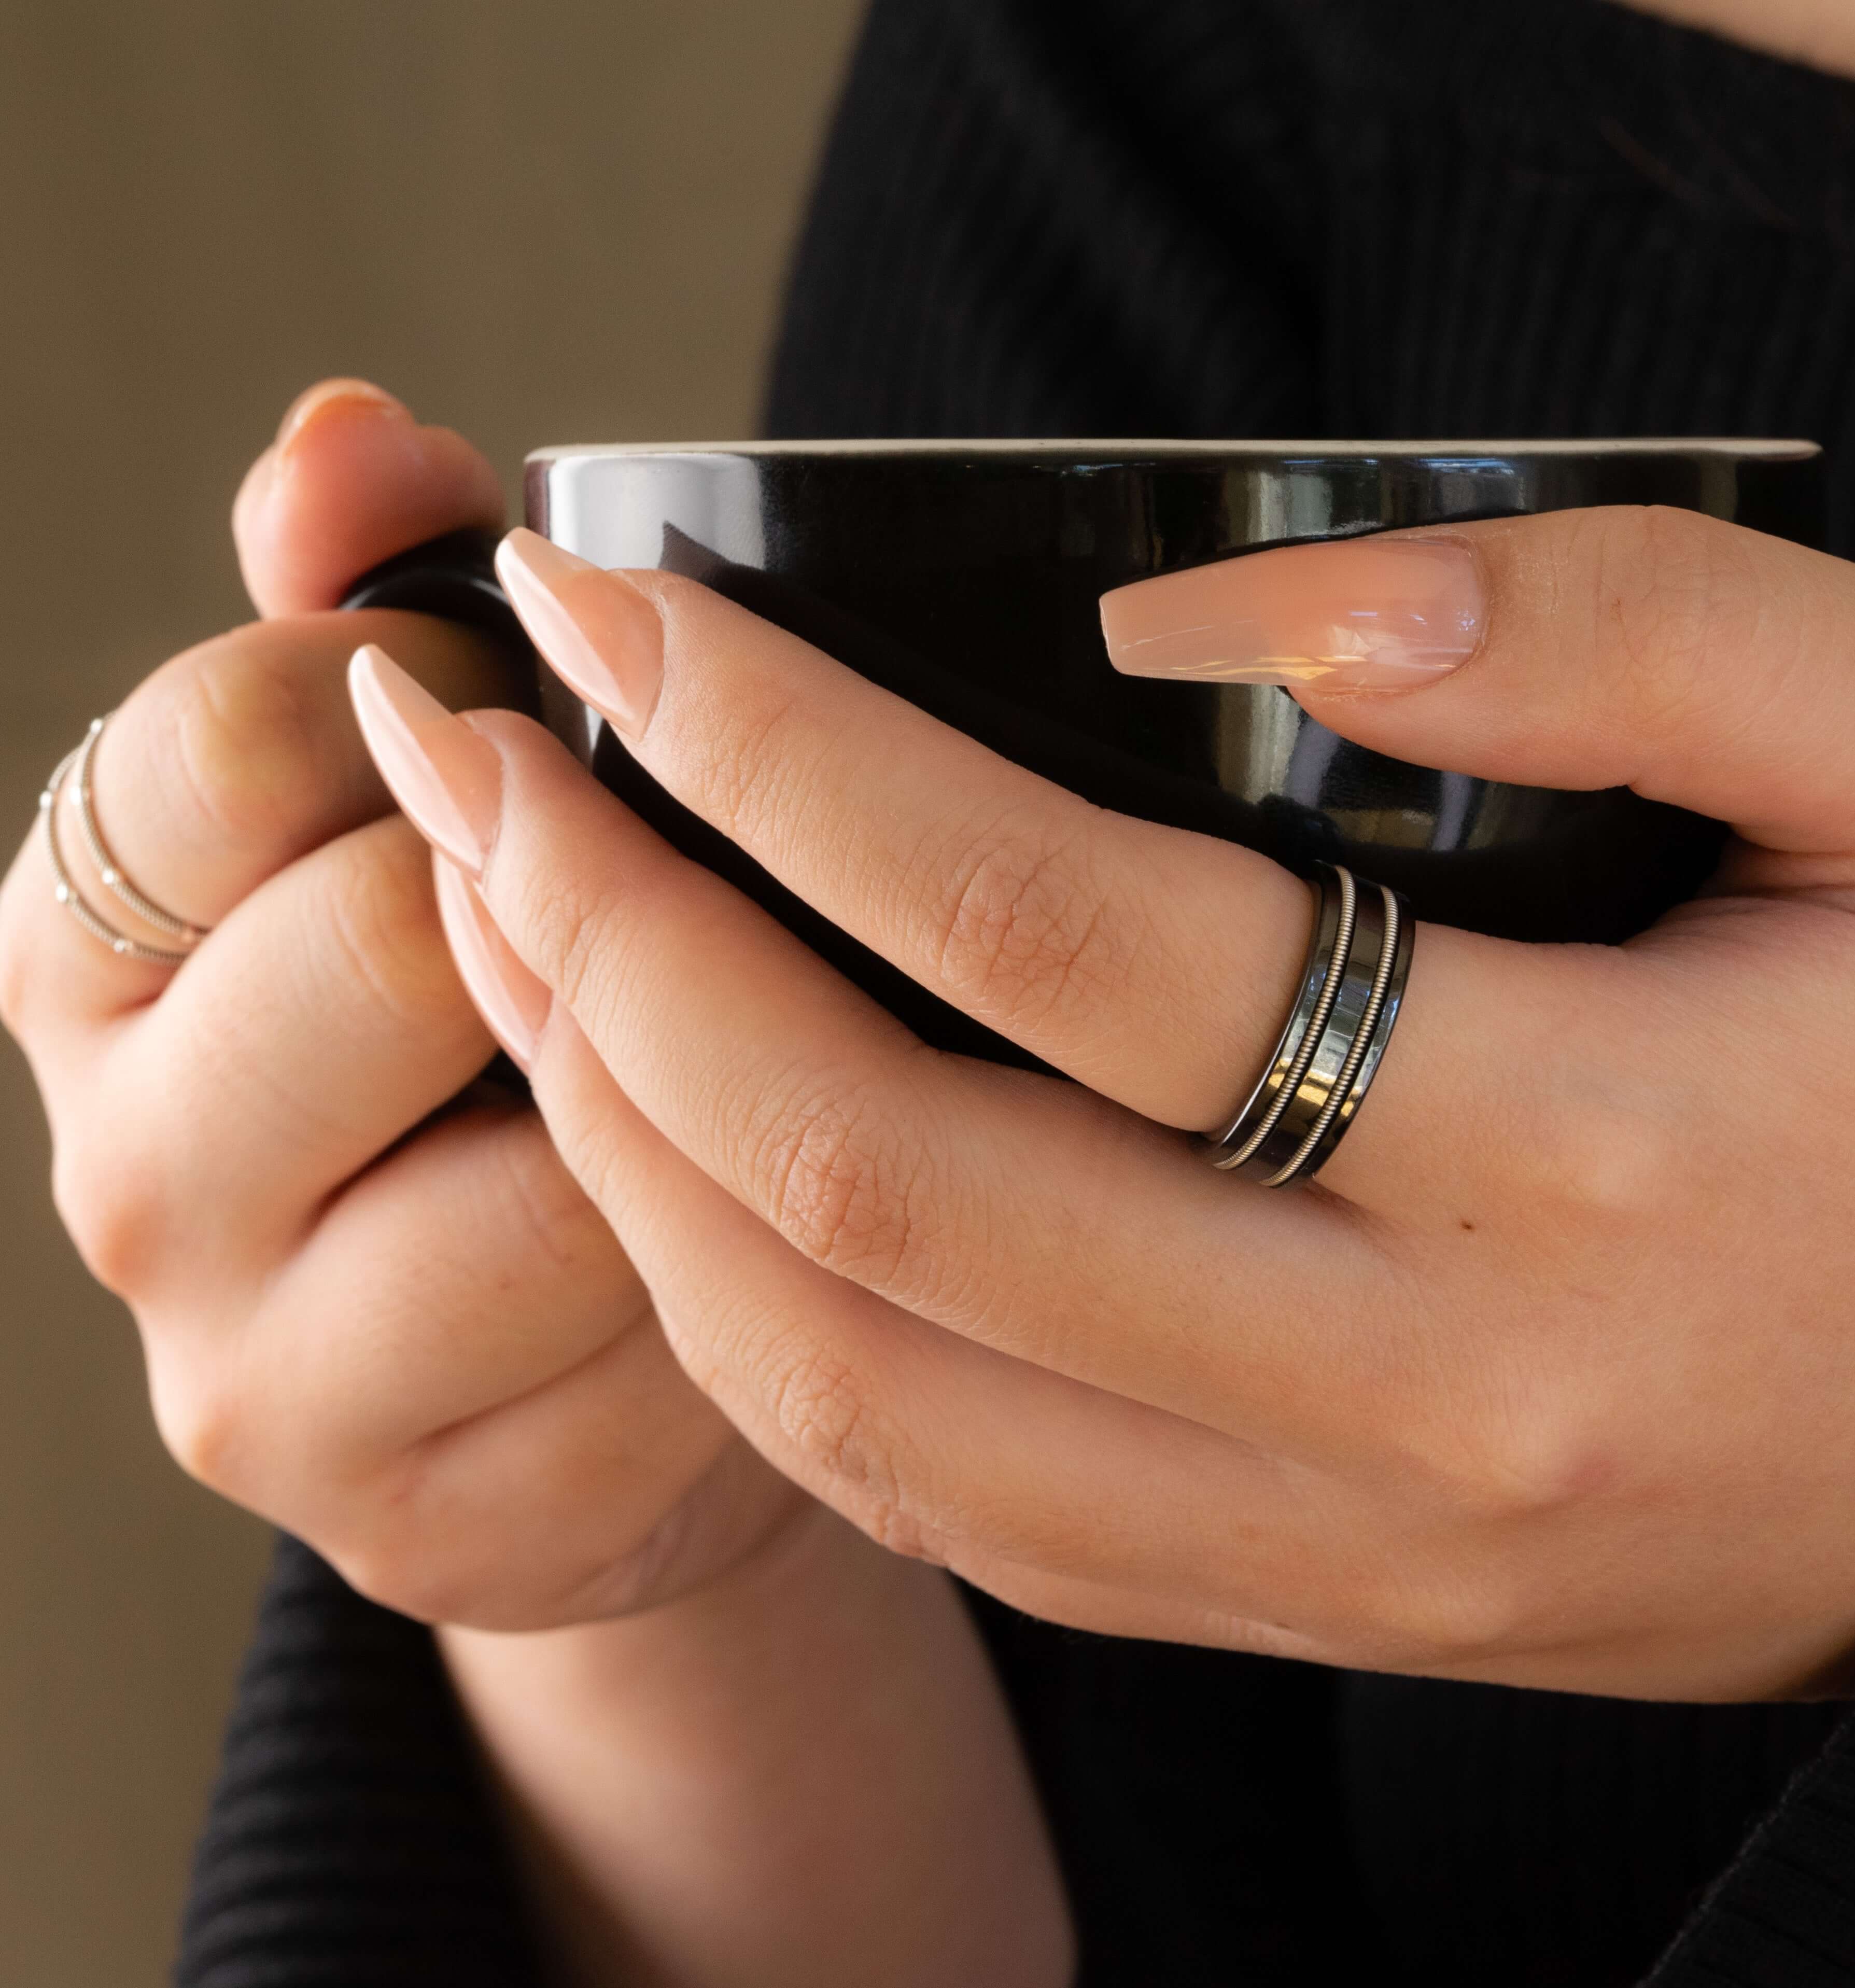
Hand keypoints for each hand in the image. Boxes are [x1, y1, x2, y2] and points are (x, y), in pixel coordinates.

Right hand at [0, 381, 802, 1628]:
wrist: (548, 1352)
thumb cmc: (496, 1015)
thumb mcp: (404, 799)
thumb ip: (365, 592)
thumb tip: (347, 433)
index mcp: (89, 946)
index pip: (228, 743)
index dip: (436, 695)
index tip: (548, 714)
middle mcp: (132, 1168)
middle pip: (387, 950)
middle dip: (572, 907)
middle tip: (675, 908)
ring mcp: (258, 1381)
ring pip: (557, 1176)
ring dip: (691, 1105)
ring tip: (734, 1080)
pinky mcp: (423, 1525)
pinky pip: (659, 1359)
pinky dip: (749, 1278)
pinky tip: (760, 1246)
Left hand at [357, 510, 1854, 1701]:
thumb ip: (1614, 632)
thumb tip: (1233, 605)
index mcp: (1582, 1163)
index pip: (1053, 931)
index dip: (779, 749)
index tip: (609, 612)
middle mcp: (1417, 1405)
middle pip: (878, 1183)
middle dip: (608, 951)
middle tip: (465, 763)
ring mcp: (1341, 1550)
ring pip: (854, 1385)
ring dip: (631, 1154)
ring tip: (519, 949)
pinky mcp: (1307, 1604)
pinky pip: (942, 1499)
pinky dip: (756, 1326)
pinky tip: (683, 1164)